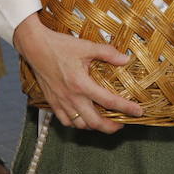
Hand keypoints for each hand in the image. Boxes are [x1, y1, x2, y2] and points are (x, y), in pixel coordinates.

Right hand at [12, 13, 142, 133]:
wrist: (35, 47)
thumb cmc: (59, 46)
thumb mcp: (86, 46)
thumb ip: (107, 53)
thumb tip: (126, 59)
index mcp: (81, 84)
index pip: (108, 102)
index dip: (126, 108)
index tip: (138, 112)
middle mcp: (71, 97)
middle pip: (94, 122)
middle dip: (110, 127)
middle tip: (121, 124)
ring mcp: (60, 102)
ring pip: (79, 125)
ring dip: (94, 126)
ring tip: (103, 121)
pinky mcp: (52, 102)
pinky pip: (65, 121)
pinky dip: (76, 124)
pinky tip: (83, 118)